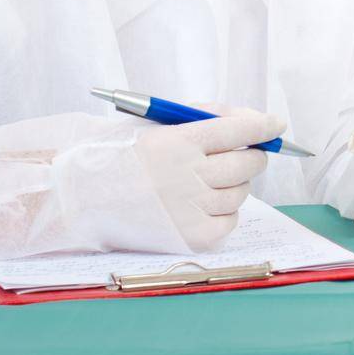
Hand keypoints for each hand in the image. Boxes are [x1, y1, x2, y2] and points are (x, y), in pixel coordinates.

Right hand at [131, 109, 283, 250]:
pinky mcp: (189, 237)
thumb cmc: (120, 156)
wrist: (78, 200)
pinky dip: (225, 212)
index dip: (263, 126)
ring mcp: (189, 209)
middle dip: (254, 155)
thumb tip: (253, 121)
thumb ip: (206, 117)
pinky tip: (204, 204)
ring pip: (240, 193)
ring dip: (236, 184)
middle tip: (246, 153)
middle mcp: (186, 176)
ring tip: (209, 180)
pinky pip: (229, 221)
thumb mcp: (156, 124)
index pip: (238, 130)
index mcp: (177, 142)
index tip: (276, 125)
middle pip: (247, 163)